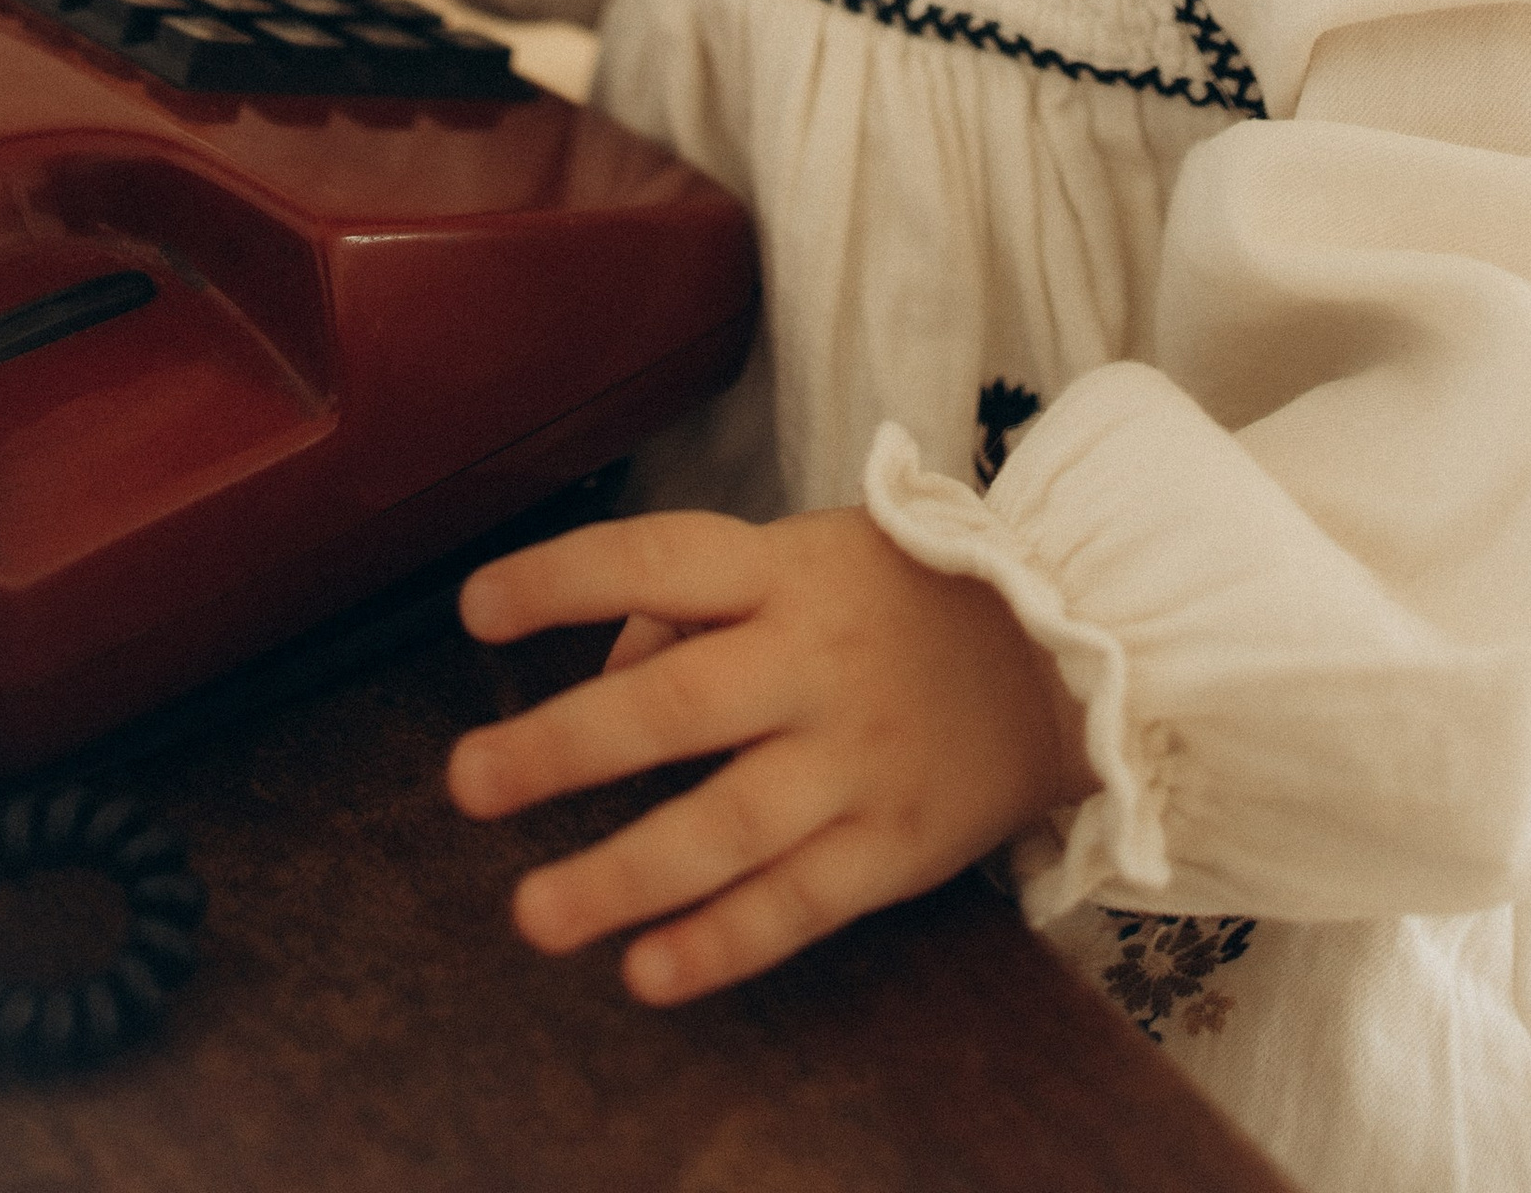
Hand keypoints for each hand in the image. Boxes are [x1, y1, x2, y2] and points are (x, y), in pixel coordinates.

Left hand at [448, 506, 1093, 1001]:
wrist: (1063, 659)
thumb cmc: (895, 600)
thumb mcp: (801, 558)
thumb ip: (690, 604)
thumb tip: (598, 674)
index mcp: (786, 572)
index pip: (661, 559)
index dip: (565, 579)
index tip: (474, 609)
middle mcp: (816, 662)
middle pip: (681, 704)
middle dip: (566, 745)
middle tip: (467, 783)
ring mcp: (857, 761)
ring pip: (729, 825)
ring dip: (624, 875)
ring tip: (532, 914)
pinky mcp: (893, 848)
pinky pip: (797, 904)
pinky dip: (721, 943)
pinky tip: (646, 973)